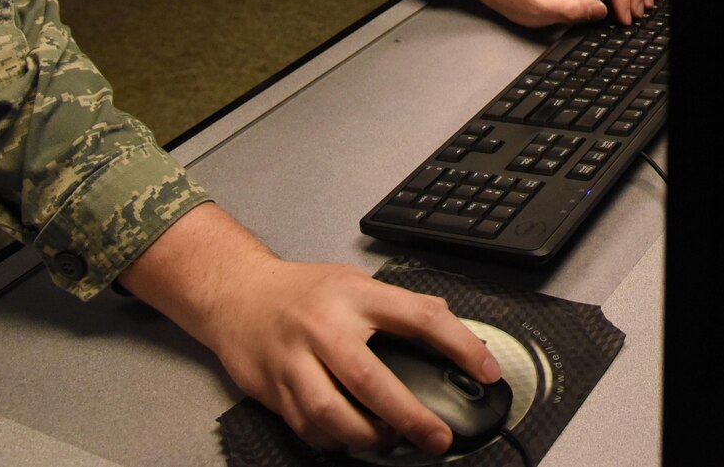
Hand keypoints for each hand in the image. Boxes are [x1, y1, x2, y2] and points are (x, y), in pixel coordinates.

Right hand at [121, 206, 497, 454]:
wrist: (236, 293)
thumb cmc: (302, 291)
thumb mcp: (354, 282)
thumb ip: (398, 306)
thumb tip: (448, 326)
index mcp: (355, 295)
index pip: (420, 317)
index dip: (460, 346)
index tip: (487, 372)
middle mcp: (324, 327)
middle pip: (372, 380)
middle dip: (410, 417)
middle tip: (438, 438)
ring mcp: (294, 361)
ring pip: (332, 414)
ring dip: (367, 437)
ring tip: (391, 441)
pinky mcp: (273, 389)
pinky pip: (308, 428)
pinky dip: (335, 440)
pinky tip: (352, 437)